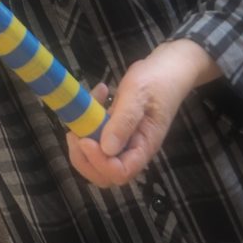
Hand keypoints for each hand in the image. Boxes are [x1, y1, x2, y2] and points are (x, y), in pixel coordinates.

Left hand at [66, 39, 219, 187]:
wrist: (167, 67)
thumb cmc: (156, 80)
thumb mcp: (138, 95)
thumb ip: (124, 121)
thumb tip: (106, 149)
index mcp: (143, 146)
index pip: (120, 173)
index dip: (99, 162)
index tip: (85, 139)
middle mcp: (132, 149)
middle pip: (104, 174)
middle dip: (84, 158)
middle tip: (75, 133)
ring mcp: (123, 140)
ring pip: (97, 158)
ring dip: (82, 140)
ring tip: (84, 111)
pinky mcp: (114, 128)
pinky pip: (96, 136)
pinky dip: (87, 121)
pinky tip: (97, 94)